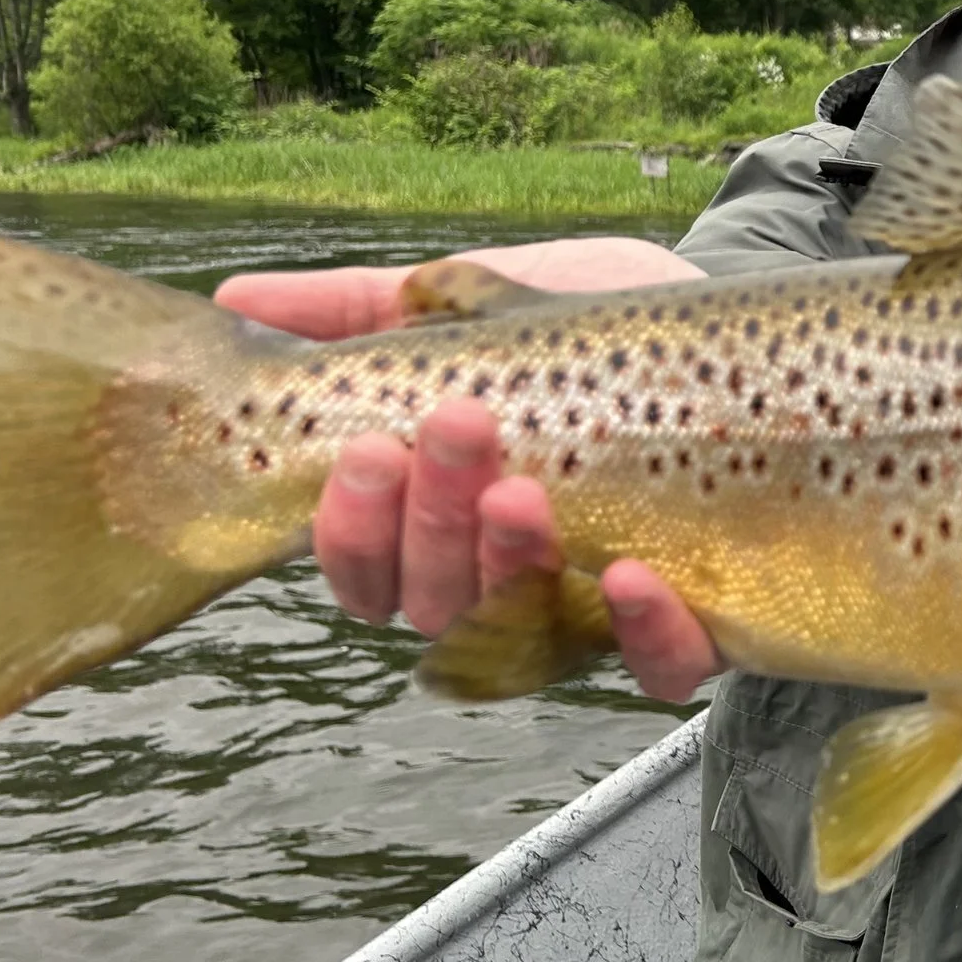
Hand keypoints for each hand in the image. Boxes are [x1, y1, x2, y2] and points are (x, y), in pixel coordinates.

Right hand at [215, 238, 719, 701]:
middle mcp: (505, 586)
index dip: (350, 533)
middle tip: (458, 428)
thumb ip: (354, 310)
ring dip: (514, 564)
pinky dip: (641, 633)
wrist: (727, 321)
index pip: (365, 570)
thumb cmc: (587, 327)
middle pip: (436, 601)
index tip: (364, 452)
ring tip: (524, 490)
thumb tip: (235, 294)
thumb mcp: (467, 305)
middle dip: (434, 522)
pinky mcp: (696, 625)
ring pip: (528, 632)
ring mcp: (596, 613)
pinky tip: (632, 576)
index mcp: (437, 530)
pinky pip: (660, 667)